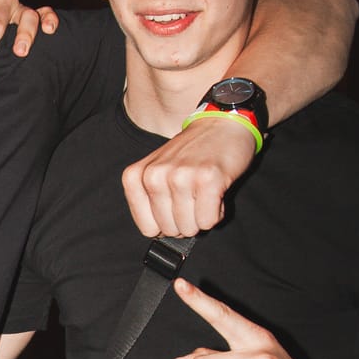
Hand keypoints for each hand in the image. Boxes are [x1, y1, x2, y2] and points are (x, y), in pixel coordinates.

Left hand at [122, 114, 257, 239]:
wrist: (221, 123)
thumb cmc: (191, 151)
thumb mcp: (157, 169)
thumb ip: (149, 199)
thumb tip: (159, 234)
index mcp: (137, 175)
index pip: (147, 228)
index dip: (166, 223)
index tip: (175, 205)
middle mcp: (155, 175)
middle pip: (169, 230)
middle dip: (186, 220)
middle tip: (193, 195)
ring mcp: (181, 177)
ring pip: (190, 228)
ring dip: (202, 215)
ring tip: (204, 191)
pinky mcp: (208, 180)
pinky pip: (209, 221)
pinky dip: (217, 212)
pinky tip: (216, 191)